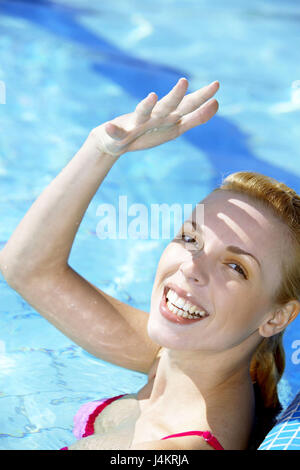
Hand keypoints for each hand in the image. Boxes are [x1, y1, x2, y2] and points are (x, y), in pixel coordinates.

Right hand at [90, 78, 218, 157]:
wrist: (117, 141)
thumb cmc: (150, 132)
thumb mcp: (176, 128)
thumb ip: (196, 117)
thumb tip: (217, 103)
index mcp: (169, 116)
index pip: (188, 105)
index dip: (202, 97)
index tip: (217, 85)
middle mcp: (154, 116)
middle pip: (168, 105)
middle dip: (176, 96)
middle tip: (184, 81)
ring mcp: (137, 124)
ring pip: (142, 113)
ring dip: (146, 105)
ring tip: (152, 96)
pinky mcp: (119, 134)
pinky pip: (116, 133)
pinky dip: (112, 130)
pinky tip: (109, 127)